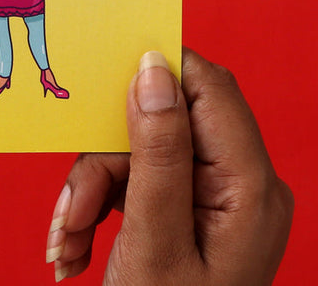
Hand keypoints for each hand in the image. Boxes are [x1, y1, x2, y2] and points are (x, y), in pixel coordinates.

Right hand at [46, 49, 292, 284]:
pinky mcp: (186, 210)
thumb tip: (153, 69)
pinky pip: (134, 181)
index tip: (102, 77)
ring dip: (90, 192)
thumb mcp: (154, 241)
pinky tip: (77, 248)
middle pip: (160, 123)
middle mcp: (238, 184)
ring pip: (137, 153)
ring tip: (68, 244)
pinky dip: (98, 207)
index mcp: (250, 185)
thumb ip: (157, 150)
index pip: (209, 87)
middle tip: (73, 209)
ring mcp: (212, 198)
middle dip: (104, 160)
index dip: (157, 72)